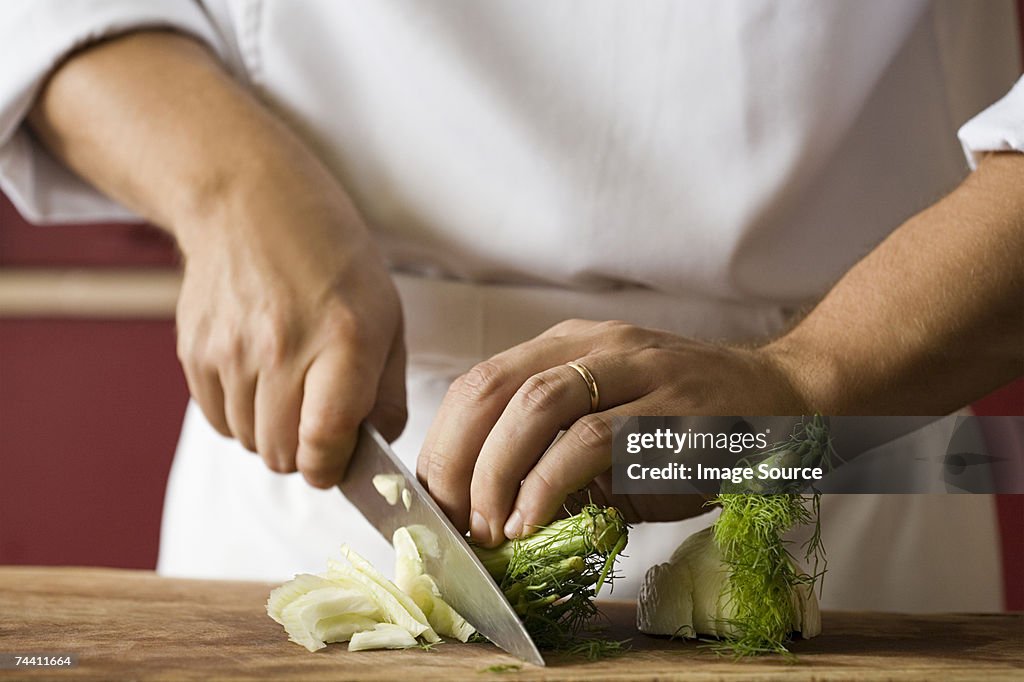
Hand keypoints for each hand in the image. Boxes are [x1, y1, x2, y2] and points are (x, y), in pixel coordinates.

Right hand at [26, 31, 407, 488]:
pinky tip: (258, 376)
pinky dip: (240, 415)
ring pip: (249, 442)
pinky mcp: (193, 351)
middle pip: (281, 455)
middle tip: (317, 424)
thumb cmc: (333, 260)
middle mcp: (283, 348)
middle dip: (304, 455)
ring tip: (289, 387)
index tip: (337, 464)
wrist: (251, 204)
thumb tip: (376, 448)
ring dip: (272, 433)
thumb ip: (386, 391)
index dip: (332, 469)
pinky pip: (218, 420)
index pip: (324, 443)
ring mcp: (230, 350)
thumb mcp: (386, 315)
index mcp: (344, 340)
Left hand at [417, 319, 806, 545]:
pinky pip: (590, 440)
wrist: (783, 401)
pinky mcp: (671, 409)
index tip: (432, 496)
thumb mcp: (611, 428)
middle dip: (456, 457)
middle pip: (495, 386)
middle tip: (449, 517)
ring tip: (487, 525)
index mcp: (571, 344)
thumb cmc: (689, 425)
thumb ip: (553, 455)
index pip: (482, 380)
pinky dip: (547, 484)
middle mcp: (597, 346)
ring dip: (496, 472)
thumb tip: (489, 514)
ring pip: (536, 405)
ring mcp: (637, 371)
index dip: (444, 440)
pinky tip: (530, 520)